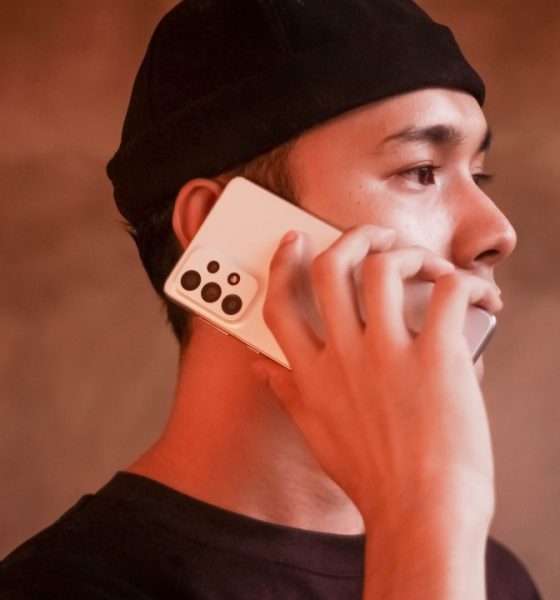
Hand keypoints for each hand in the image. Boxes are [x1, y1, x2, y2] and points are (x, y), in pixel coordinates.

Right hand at [253, 224, 501, 598]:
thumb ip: (287, 393)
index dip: (284, 264)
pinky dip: (464, 283)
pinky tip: (475, 298)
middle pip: (333, 268)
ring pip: (384, 267)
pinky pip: (448, 293)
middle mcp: (345, 355)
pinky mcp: (436, 356)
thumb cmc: (373, 478)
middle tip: (372, 235)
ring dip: (408, 253)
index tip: (294, 242)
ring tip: (426, 264)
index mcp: (314, 373)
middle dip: (353, 236)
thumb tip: (262, 368)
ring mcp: (388, 353)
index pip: (282, 303)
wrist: (421, 513)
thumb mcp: (316, 434)